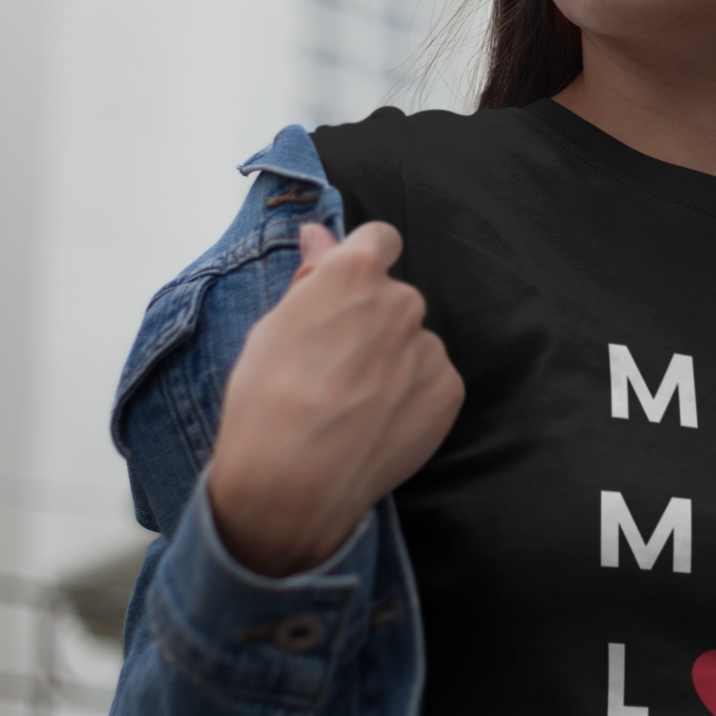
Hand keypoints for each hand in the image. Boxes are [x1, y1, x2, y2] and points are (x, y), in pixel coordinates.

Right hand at [208, 222, 463, 577]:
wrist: (294, 480)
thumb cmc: (267, 400)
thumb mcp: (274, 327)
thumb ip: (310, 277)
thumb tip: (319, 235)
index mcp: (354, 272)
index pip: (380, 238)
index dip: (364, 261)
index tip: (350, 289)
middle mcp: (402, 300)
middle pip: (395, 299)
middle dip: (374, 323)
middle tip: (335, 368)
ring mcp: (429, 346)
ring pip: (414, 344)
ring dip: (394, 363)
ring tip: (353, 405)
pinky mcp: (448, 389)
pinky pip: (431, 381)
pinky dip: (412, 397)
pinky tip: (377, 424)